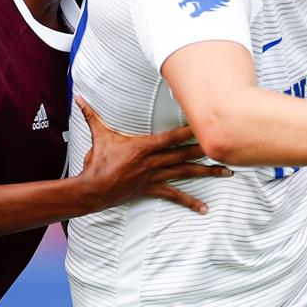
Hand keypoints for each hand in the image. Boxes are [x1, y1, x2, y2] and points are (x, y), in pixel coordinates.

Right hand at [73, 97, 230, 212]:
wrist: (93, 189)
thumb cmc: (97, 161)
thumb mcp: (98, 135)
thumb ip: (91, 115)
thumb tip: (78, 98)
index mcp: (144, 147)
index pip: (171, 137)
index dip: (189, 131)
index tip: (206, 126)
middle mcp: (153, 162)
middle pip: (185, 155)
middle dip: (207, 151)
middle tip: (228, 148)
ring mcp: (155, 177)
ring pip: (185, 173)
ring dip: (208, 173)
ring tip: (227, 173)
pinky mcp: (153, 189)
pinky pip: (175, 196)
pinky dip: (190, 202)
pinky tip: (204, 209)